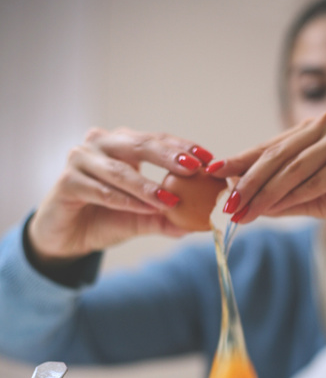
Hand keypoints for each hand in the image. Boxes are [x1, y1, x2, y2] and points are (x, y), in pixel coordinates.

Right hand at [28, 127, 213, 264]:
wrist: (67, 237)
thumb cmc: (105, 219)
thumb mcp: (142, 217)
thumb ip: (168, 217)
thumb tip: (203, 223)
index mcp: (121, 144)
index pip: (156, 140)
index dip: (182, 148)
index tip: (207, 159)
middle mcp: (100, 144)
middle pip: (139, 145)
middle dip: (169, 157)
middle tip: (194, 168)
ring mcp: (81, 160)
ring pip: (120, 170)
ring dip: (147, 186)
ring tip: (172, 199)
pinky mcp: (66, 182)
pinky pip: (101, 190)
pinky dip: (124, 200)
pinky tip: (145, 208)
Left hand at [212, 112, 325, 239]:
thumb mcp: (312, 200)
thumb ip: (282, 200)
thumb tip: (244, 206)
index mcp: (309, 132)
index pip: (268, 148)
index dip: (239, 163)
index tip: (211, 175)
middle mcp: (324, 125)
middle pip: (276, 156)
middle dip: (248, 183)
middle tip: (227, 205)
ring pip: (296, 167)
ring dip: (268, 192)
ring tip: (246, 212)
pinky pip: (323, 176)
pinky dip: (301, 193)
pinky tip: (280, 208)